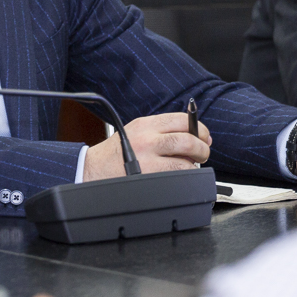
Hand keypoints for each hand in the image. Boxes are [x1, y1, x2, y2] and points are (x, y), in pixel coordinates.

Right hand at [83, 113, 210, 180]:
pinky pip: (176, 177)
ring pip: (185, 160)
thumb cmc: (114, 153)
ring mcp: (148, 159)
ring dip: (194, 165)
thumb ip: (159, 130)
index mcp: (145, 124)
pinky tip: (181, 177)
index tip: (204, 136)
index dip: (199, 128)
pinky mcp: (148, 177)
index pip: (182, 119)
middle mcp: (147, 139)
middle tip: (202, 153)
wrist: (92, 169)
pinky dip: (184, 177)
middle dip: (202, 148)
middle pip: (187, 139)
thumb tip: (192, 135)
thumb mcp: (134, 131)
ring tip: (191, 166)